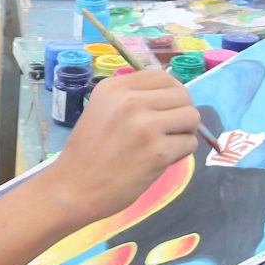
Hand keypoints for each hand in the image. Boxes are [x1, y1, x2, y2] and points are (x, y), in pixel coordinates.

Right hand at [46, 71, 199, 223]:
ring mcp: (145, 126)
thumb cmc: (87, 153)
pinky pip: (189, 144)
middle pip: (182, 95)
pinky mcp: (157, 152)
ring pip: (191, 116)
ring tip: (167, 144)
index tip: (167, 109)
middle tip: (170, 130)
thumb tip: (172, 98)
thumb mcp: (101, 110)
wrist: (72, 188)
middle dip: (181, 113)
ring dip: (185, 132)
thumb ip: (132, 100)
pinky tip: (162, 160)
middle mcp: (130, 101)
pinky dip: (181, 153)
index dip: (172, 92)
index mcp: (114, 87)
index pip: (161, 76)